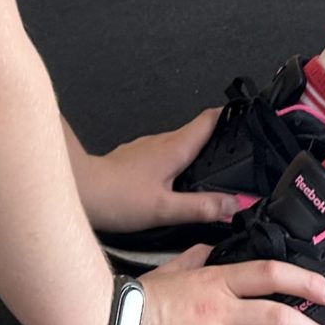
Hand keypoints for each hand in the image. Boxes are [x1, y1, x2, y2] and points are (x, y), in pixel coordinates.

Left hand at [74, 109, 236, 235]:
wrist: (77, 191)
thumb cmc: (119, 198)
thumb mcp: (165, 209)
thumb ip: (201, 207)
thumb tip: (235, 204)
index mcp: (175, 147)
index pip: (209, 119)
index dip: (229, 115)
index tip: (246, 119)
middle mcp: (161, 141)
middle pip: (196, 131)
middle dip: (216, 139)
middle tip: (235, 155)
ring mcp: (145, 148)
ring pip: (177, 143)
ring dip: (193, 152)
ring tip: (207, 171)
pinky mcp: (132, 158)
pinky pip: (161, 154)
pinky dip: (173, 162)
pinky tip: (172, 182)